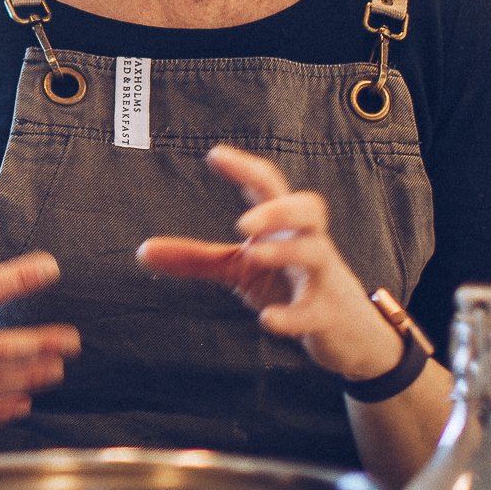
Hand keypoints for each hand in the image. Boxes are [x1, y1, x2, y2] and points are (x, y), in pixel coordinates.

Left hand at [134, 145, 398, 381]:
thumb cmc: (289, 286)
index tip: (215, 155)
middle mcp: (307, 245)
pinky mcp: (328, 316)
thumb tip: (143, 250)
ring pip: (317, 252)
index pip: (270, 187)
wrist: (348, 334)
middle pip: (309, 208)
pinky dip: (293, 316)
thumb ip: (195, 258)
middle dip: (279, 209)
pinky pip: (316, 312)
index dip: (246, 169)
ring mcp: (321, 280)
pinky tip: (268, 321)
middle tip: (242, 222)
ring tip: (253, 255)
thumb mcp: (240, 270)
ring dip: (286, 250)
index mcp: (283, 227)